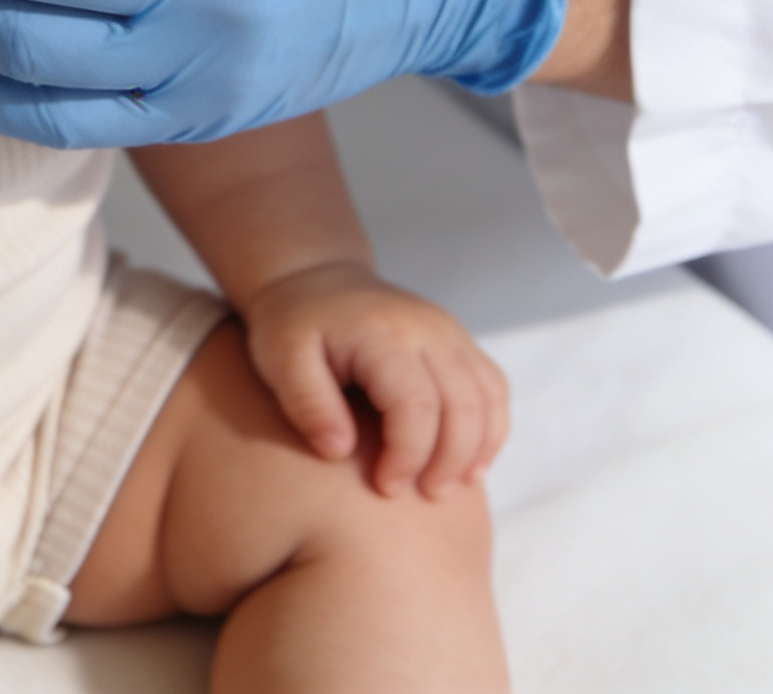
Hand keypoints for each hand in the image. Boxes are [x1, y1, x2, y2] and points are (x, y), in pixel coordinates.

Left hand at [240, 263, 508, 497]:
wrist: (314, 276)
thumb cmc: (293, 323)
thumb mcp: (280, 357)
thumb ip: (306, 403)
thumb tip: (339, 451)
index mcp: (383, 332)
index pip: (416, 406)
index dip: (407, 456)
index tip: (384, 486)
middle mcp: (427, 327)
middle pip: (464, 406)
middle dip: (449, 461)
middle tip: (423, 495)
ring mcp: (449, 330)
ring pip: (488, 397)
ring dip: (477, 449)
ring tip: (447, 486)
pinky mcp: (458, 340)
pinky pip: (492, 387)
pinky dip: (490, 428)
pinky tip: (466, 462)